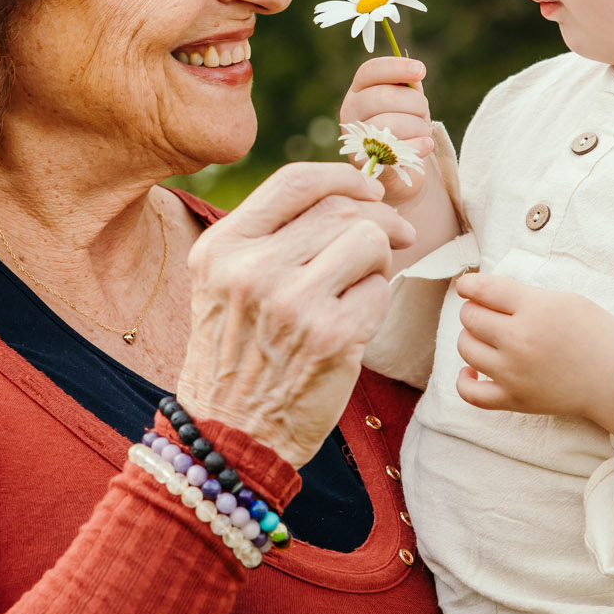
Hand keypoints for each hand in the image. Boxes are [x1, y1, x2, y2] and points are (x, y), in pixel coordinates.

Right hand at [176, 163, 413, 465]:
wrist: (228, 437)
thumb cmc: (234, 357)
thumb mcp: (223, 286)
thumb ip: (269, 238)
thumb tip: (350, 195)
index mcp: (221, 248)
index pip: (295, 181)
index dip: (344, 176)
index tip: (369, 190)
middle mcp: (252, 269)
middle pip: (341, 209)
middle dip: (378, 220)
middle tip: (392, 239)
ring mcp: (292, 303)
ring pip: (369, 241)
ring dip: (379, 260)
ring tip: (361, 286)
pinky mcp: (331, 338)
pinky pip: (379, 291)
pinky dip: (376, 302)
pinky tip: (353, 324)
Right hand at [337, 56, 433, 200]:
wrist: (402, 169)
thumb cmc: (405, 127)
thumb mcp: (406, 101)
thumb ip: (408, 85)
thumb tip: (414, 73)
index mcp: (359, 91)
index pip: (370, 71)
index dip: (396, 67)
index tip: (421, 70)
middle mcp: (351, 111)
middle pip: (385, 97)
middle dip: (415, 104)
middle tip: (423, 113)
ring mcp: (356, 138)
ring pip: (391, 123)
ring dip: (418, 127)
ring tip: (422, 133)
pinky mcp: (368, 163)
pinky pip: (395, 150)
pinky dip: (417, 146)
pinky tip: (426, 145)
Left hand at [454, 272, 613, 435]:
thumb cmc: (595, 334)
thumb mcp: (564, 300)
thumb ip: (523, 296)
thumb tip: (485, 294)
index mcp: (535, 309)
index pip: (484, 290)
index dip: (469, 285)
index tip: (467, 286)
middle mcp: (519, 340)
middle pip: (471, 318)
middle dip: (474, 310)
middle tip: (487, 313)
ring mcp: (514, 372)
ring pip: (466, 349)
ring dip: (470, 339)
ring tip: (486, 338)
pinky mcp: (514, 399)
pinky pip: (471, 394)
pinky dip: (464, 381)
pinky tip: (470, 372)